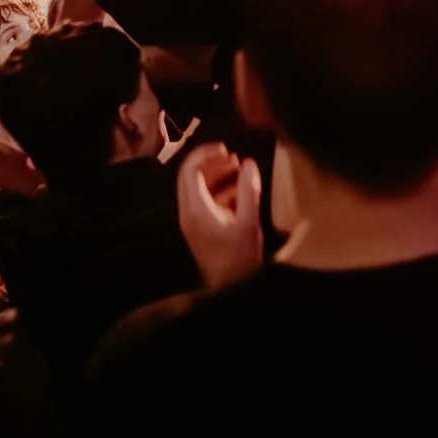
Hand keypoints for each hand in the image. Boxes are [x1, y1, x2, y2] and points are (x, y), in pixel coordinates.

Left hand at [177, 143, 263, 290]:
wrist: (228, 289)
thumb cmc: (238, 259)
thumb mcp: (248, 222)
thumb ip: (248, 191)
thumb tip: (249, 164)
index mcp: (195, 209)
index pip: (190, 170)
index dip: (205, 154)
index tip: (225, 147)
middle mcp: (189, 213)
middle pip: (192, 177)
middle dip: (212, 163)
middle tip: (233, 156)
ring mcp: (193, 222)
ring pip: (199, 189)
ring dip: (217, 176)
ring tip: (238, 168)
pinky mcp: (201, 229)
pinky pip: (206, 202)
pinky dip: (220, 191)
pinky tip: (239, 190)